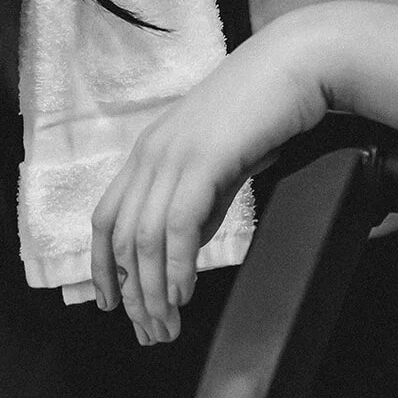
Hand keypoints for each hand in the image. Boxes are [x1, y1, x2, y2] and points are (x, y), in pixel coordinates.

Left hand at [90, 20, 328, 343]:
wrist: (294, 66)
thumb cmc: (260, 112)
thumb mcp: (217, 163)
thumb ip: (195, 202)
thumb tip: (180, 250)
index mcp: (147, 152)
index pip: (105, 217)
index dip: (103, 265)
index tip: (112, 303)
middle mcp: (150, 153)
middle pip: (122, 237)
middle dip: (134, 292)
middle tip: (151, 331)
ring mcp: (173, 154)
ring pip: (146, 236)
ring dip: (155, 289)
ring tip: (168, 324)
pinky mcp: (203, 158)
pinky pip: (178, 223)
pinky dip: (178, 264)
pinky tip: (184, 291)